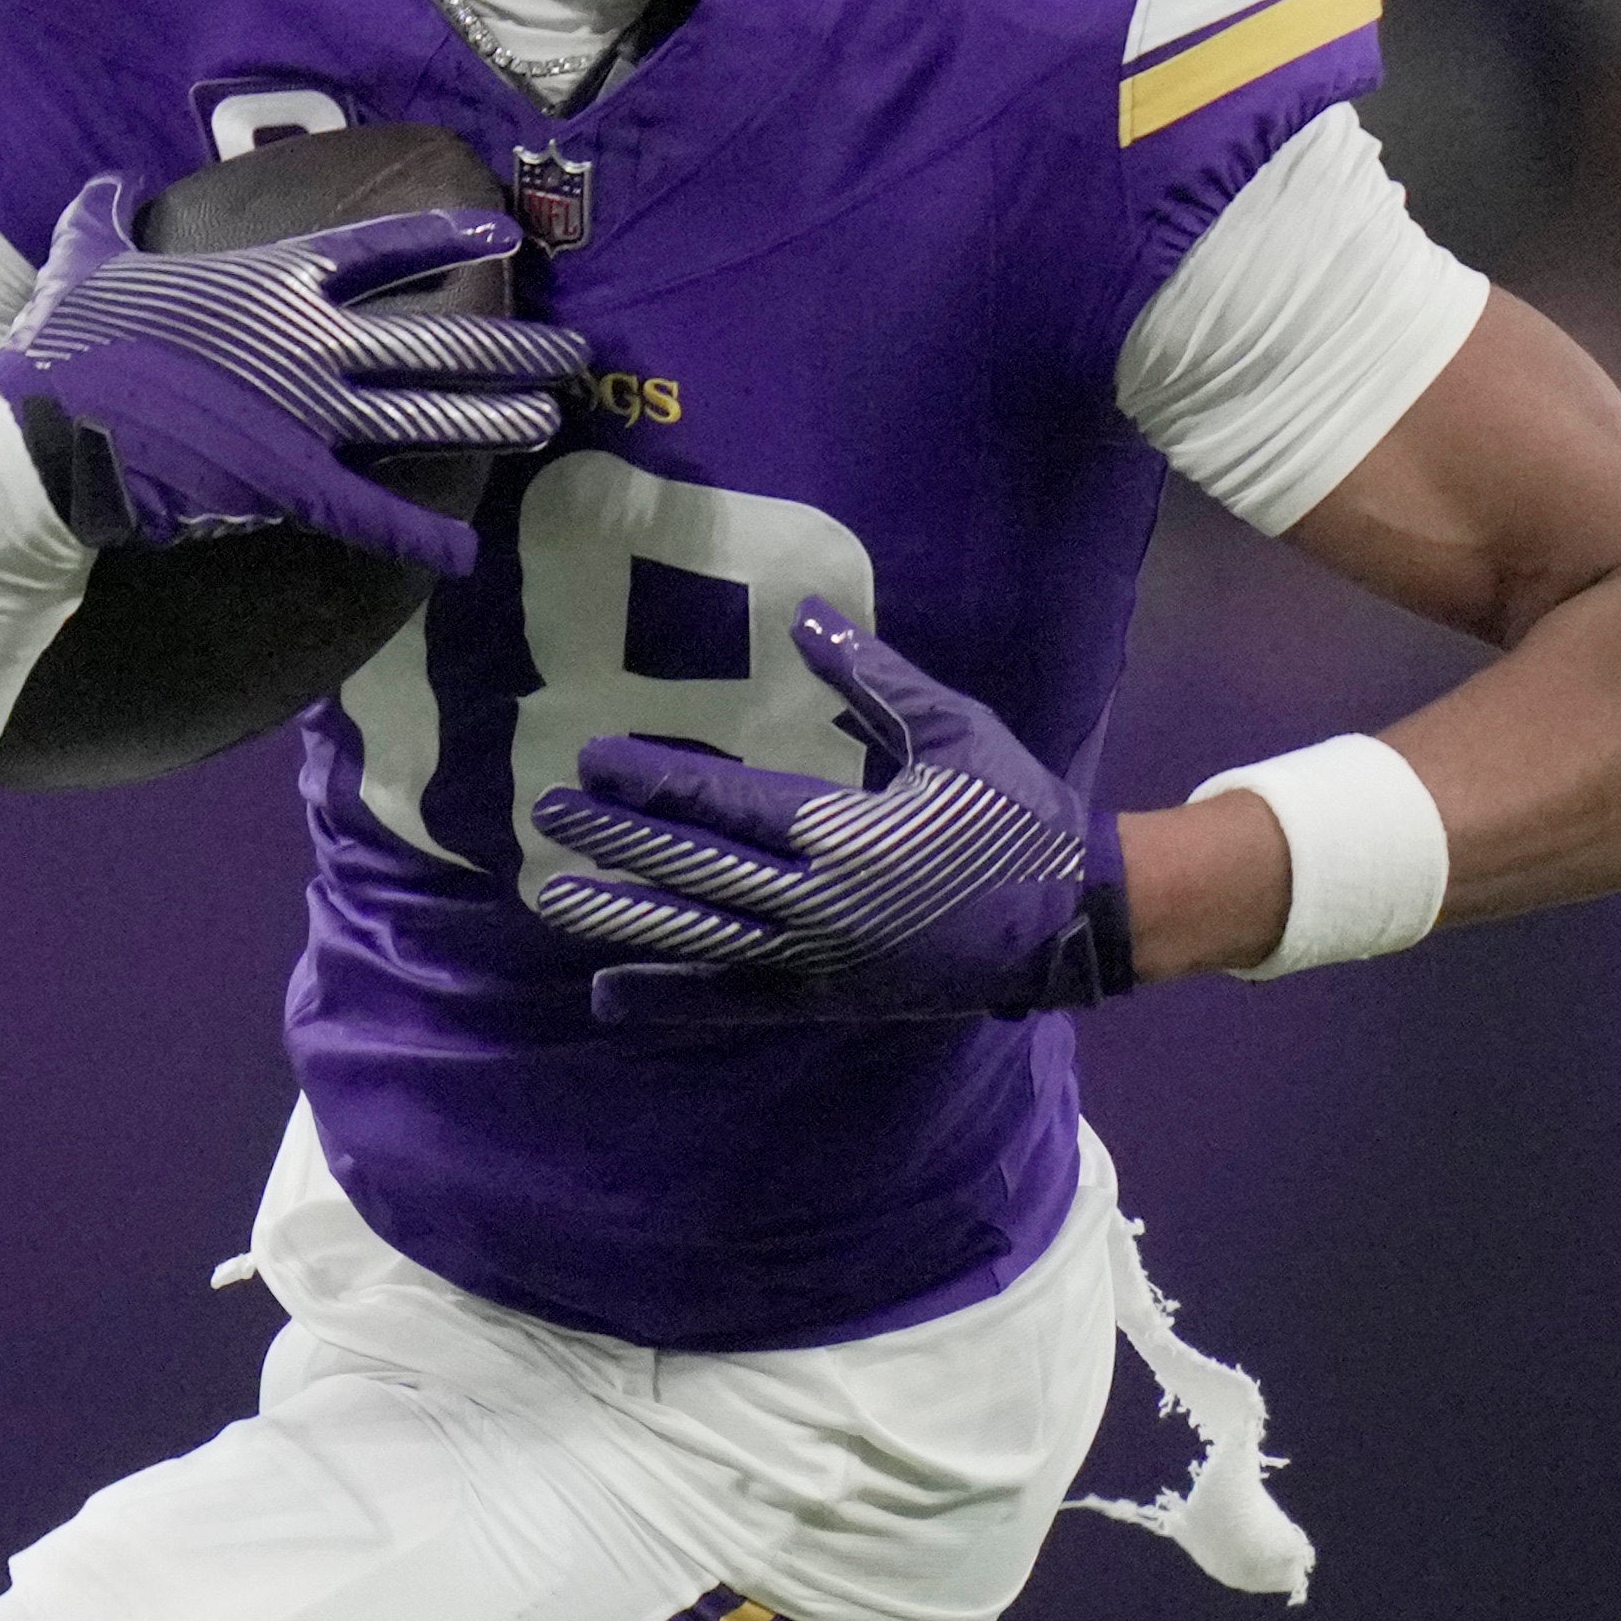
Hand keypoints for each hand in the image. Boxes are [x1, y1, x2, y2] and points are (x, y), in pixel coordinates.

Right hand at [0, 172, 586, 577]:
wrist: (51, 439)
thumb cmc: (67, 348)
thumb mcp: (82, 259)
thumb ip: (105, 216)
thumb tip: (108, 184)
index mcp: (273, 279)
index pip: (383, 249)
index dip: (448, 241)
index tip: (502, 238)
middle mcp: (312, 340)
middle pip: (439, 337)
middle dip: (514, 345)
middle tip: (577, 350)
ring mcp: (311, 414)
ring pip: (430, 414)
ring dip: (496, 419)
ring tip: (552, 421)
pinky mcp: (293, 483)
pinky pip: (377, 511)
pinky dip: (424, 535)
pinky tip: (468, 552)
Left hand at [524, 604, 1135, 1025]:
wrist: (1073, 919)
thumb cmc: (1016, 814)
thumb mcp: (951, 731)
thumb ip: (872, 679)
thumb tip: (804, 619)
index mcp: (841, 832)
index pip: (722, 803)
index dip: (652, 782)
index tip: (591, 762)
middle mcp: (816, 902)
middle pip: (694, 869)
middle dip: (618, 840)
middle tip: (547, 815)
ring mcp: (818, 958)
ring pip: (701, 938)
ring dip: (626, 917)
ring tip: (555, 898)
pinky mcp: (829, 998)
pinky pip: (736, 1000)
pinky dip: (672, 997)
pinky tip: (610, 997)